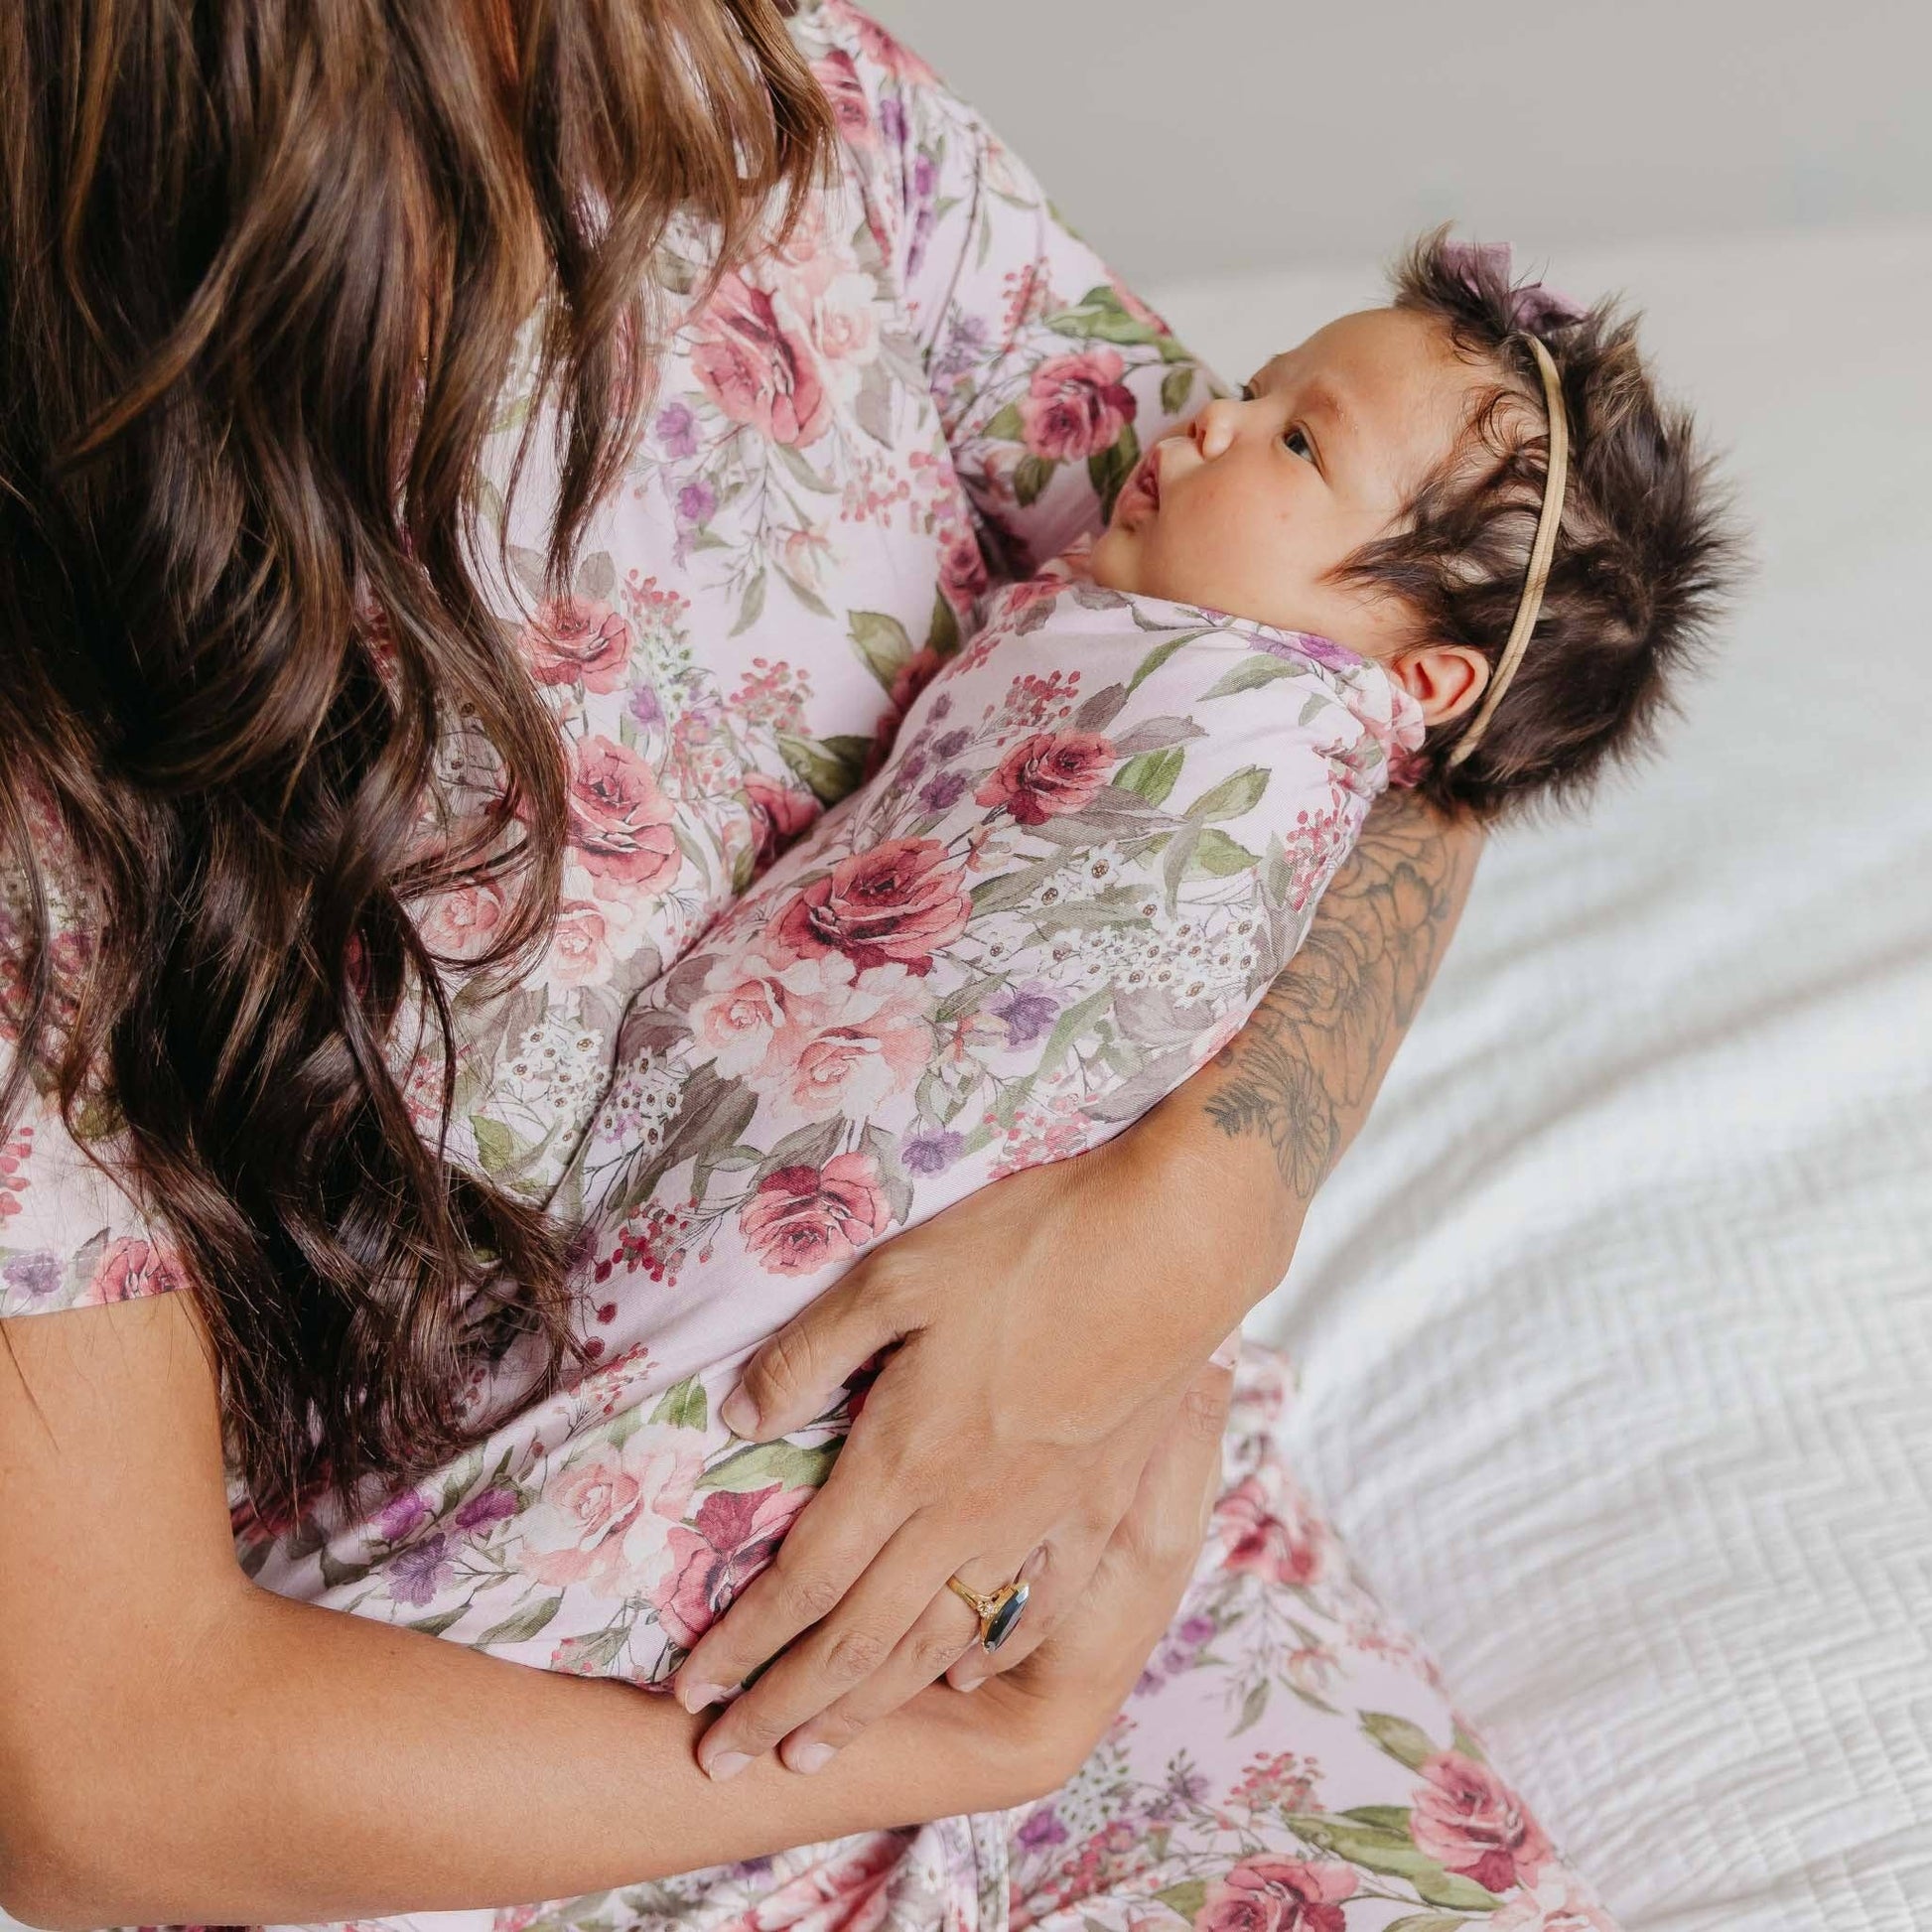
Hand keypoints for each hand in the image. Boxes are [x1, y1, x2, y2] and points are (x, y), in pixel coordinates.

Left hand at [675, 1124, 1284, 1780]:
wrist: (1176, 1250)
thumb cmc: (1028, 1246)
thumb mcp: (895, 1275)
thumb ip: (812, 1351)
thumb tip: (741, 1416)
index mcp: (906, 1458)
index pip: (804, 1579)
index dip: (743, 1643)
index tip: (690, 1692)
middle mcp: (966, 1513)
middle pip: (860, 1639)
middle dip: (783, 1706)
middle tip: (720, 1761)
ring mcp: (1040, 1520)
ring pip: (940, 1642)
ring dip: (871, 1705)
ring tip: (818, 1752)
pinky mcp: (1100, 1505)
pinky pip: (1037, 1608)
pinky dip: (991, 1653)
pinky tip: (964, 1674)